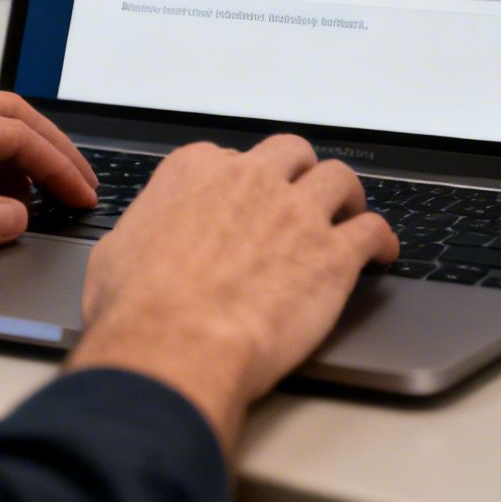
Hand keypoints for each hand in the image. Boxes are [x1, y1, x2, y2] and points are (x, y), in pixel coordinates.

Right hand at [68, 135, 397, 454]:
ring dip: (346, 195)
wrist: (175, 347)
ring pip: (339, 179)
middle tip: (303, 194)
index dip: (241, 182)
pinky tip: (383, 253)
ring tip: (349, 212)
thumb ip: (148, 229)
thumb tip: (147, 238)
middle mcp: (251, 181)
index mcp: (197, 172)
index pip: (229, 158)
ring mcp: (297, 213)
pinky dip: (382, 239)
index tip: (245, 200)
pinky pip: (373, 230)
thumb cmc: (138, 309)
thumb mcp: (117, 252)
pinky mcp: (333, 253)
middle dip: (299, 172)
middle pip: (291, 154)